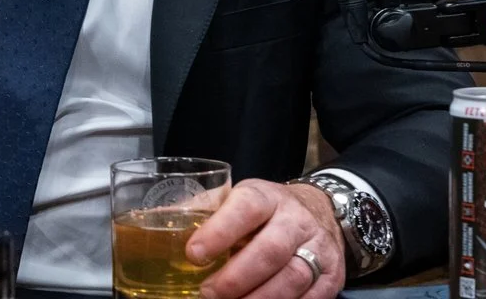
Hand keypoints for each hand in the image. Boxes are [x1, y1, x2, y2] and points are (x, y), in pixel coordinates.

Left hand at [188, 179, 344, 298]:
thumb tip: (154, 220)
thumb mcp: (236, 200)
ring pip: (292, 278)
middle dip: (237, 278)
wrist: (319, 211)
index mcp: (266, 197)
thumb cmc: (265, 210)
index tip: (194, 253)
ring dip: (259, 298)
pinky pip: (310, 298)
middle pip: (270, 250)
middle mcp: (295, 220)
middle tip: (208, 293)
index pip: (246, 208)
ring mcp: (317, 248)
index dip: (220, 231)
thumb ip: (202, 211)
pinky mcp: (331, 276)